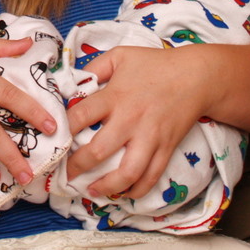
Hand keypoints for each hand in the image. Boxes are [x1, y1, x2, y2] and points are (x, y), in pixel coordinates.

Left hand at [64, 45, 212, 198]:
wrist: (197, 77)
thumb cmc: (155, 64)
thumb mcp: (120, 56)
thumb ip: (94, 67)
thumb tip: (71, 80)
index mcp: (115, 96)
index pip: (81, 116)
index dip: (63, 130)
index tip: (52, 140)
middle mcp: (130, 120)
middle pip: (99, 151)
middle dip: (77, 166)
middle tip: (65, 174)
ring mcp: (150, 138)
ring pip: (127, 172)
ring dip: (107, 186)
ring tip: (91, 191)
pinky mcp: (166, 148)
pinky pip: (151, 176)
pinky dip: (137, 190)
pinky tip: (123, 193)